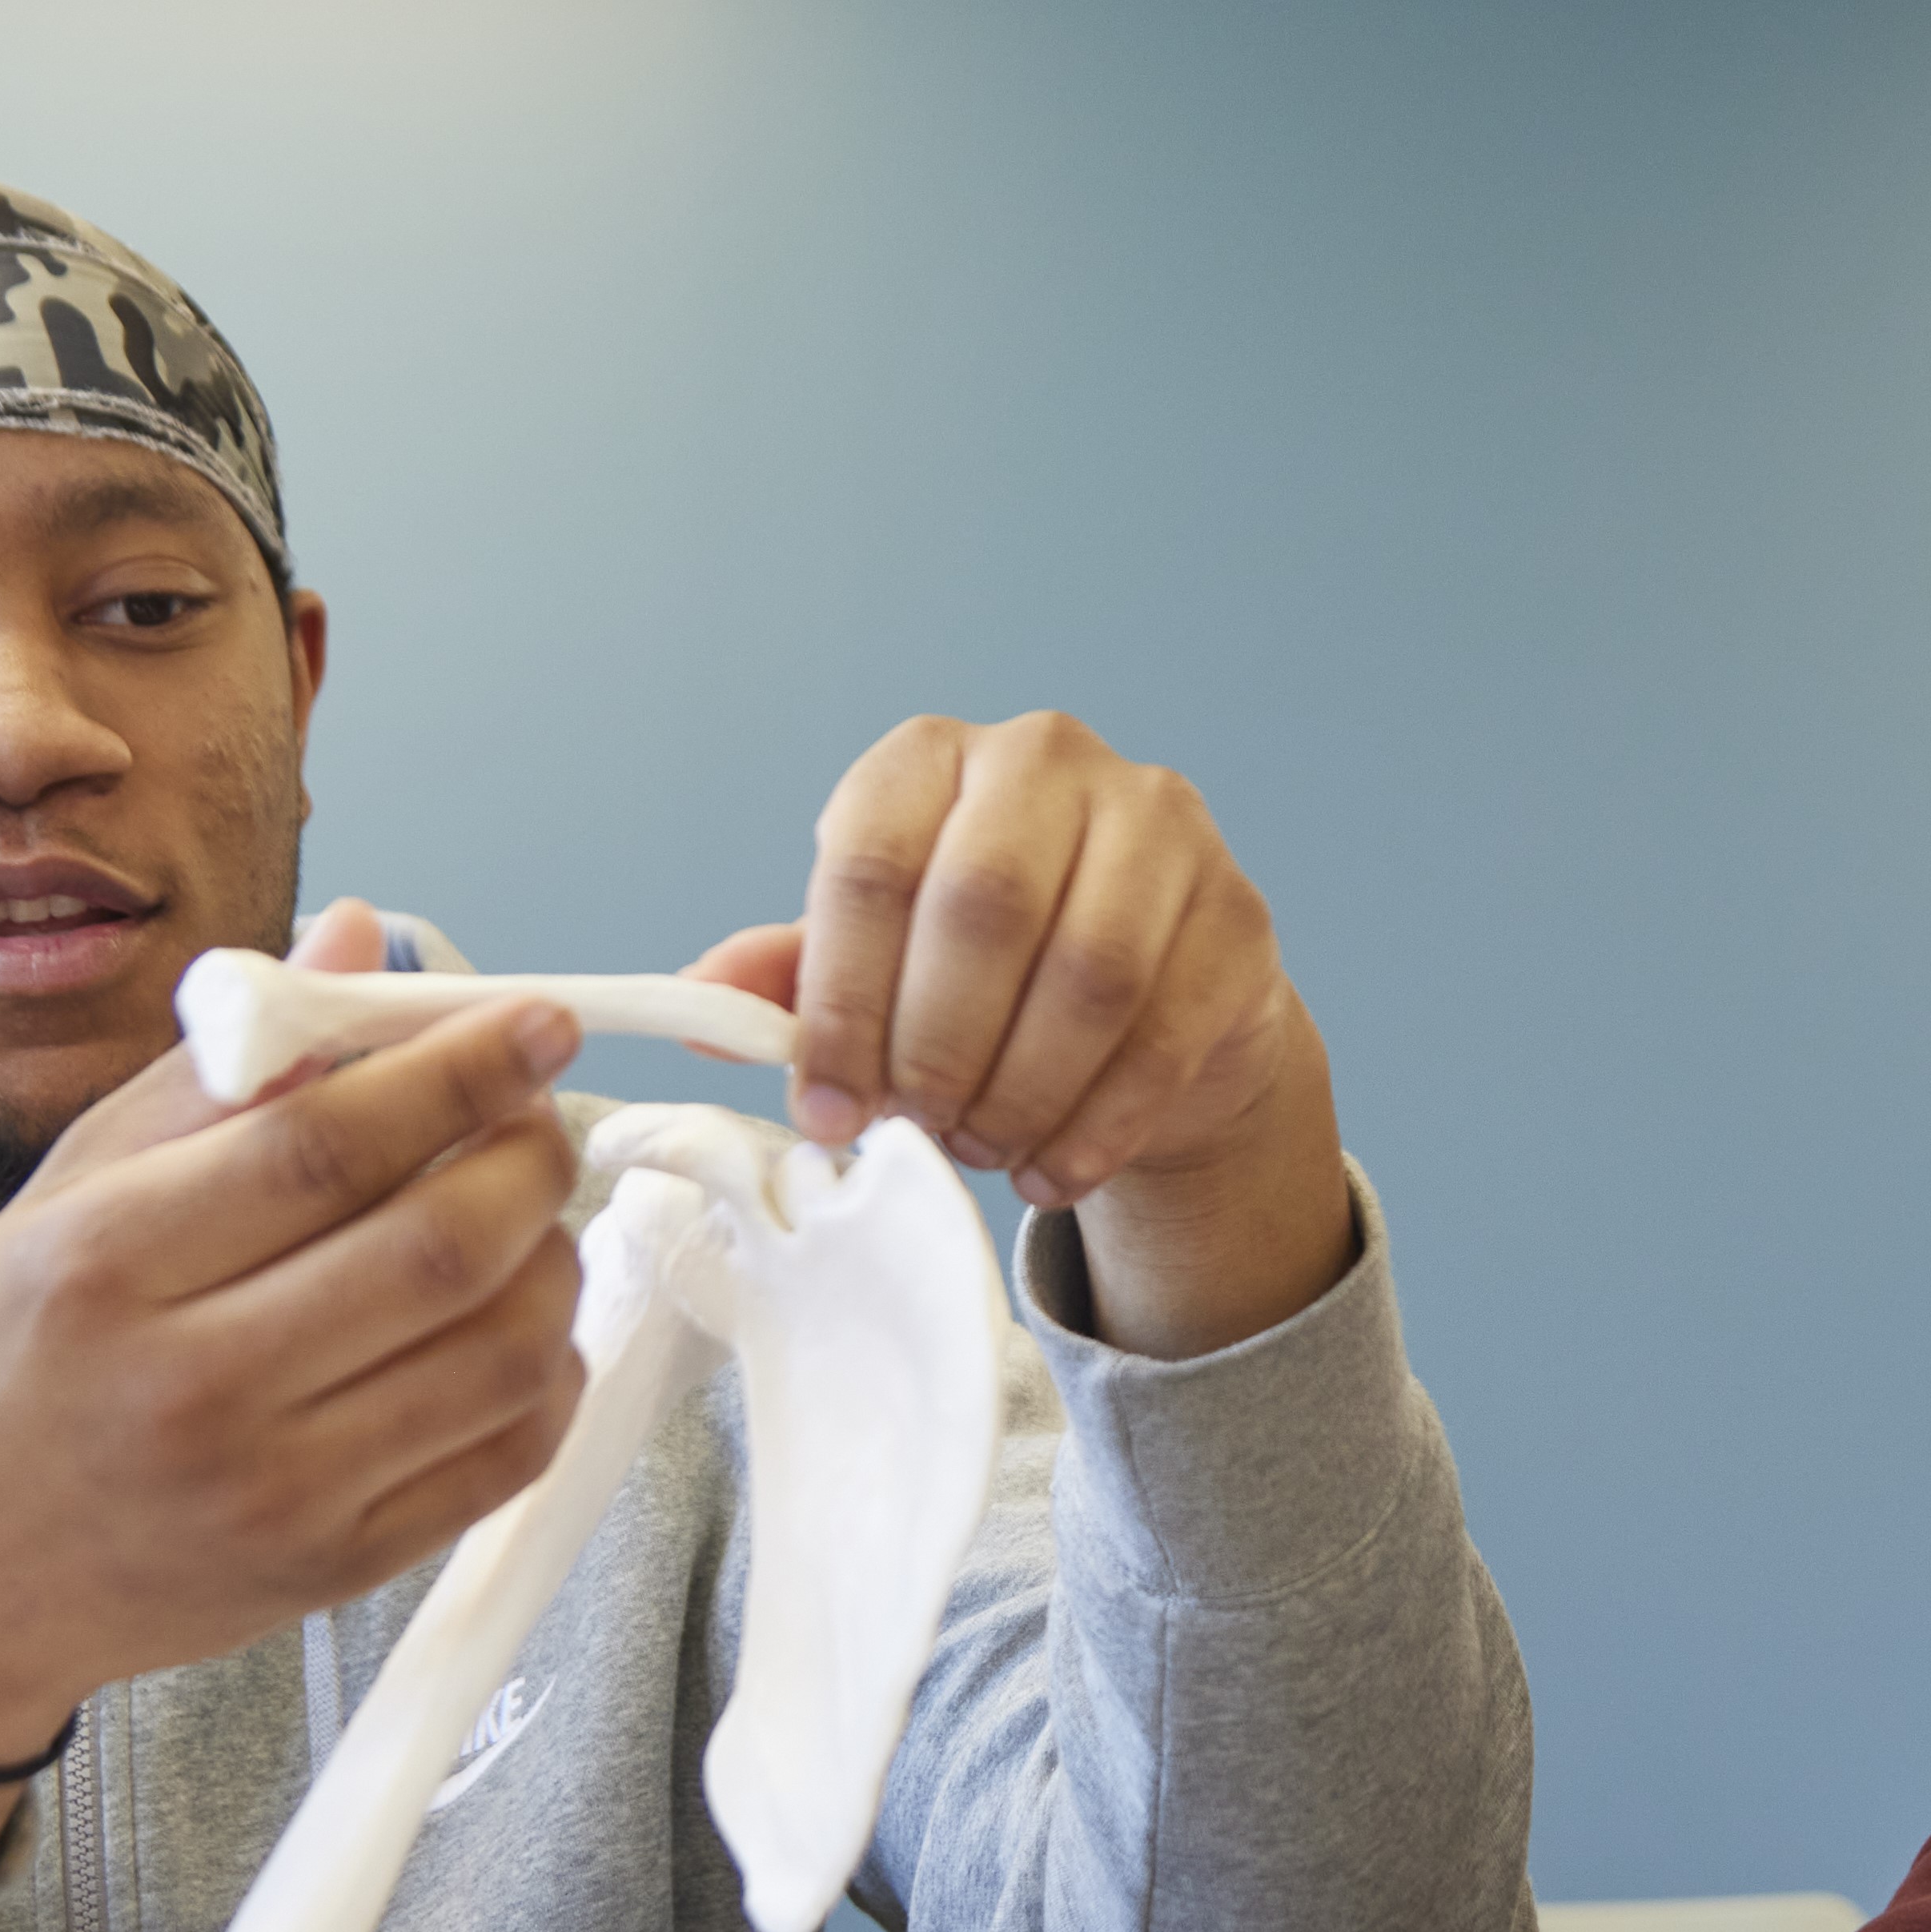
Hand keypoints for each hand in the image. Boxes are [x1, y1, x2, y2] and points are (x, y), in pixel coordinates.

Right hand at [0, 965, 593, 1900]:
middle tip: (540, 1118)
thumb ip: (221, 1067)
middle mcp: (192, 1385)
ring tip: (529, 1218)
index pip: (328, 1144)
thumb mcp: (73, 1189)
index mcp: (107, 1263)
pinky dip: (550, 1374)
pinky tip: (522, 1326)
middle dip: (530, 1158)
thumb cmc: (13, 1359)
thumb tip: (355, 938)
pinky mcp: (333, 1569)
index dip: (458, 1071)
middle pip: (438, 1248)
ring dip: (554, 1262)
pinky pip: (505, 1460)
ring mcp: (273, 1493)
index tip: (536, 1022)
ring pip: (500, 1355)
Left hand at [688, 711, 1351, 1360]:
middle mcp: (1048, 761)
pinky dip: (1098, 1124)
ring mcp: (1160, 827)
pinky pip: (1166, 1034)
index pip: (870, 862)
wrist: (1148, 994)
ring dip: (1022, 1090)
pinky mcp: (1237, 914)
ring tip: (983, 1150)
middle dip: (937, 1045)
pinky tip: (1051, 1171)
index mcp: (931, 760)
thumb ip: (791, 977)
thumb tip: (693, 1002)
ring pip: (1088, 972)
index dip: (841, 1000)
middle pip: (984, 906)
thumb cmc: (985, 969)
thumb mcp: (874, 962)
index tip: (826, 1107)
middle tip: (917, 1129)